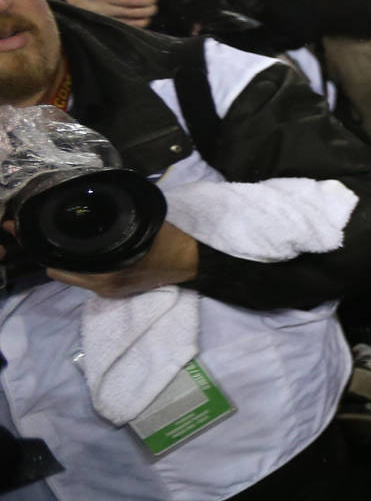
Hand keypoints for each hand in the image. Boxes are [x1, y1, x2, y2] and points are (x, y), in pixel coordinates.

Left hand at [46, 223, 200, 297]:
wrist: (193, 261)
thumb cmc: (169, 241)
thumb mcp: (138, 225)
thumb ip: (112, 222)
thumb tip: (88, 209)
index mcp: (106, 273)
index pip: (60, 267)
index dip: (53, 249)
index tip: (48, 236)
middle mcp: (103, 286)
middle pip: (63, 272)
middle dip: (61, 256)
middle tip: (61, 237)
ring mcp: (110, 291)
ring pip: (76, 276)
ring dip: (75, 263)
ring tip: (78, 244)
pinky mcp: (117, 291)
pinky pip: (90, 279)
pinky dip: (89, 268)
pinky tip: (97, 254)